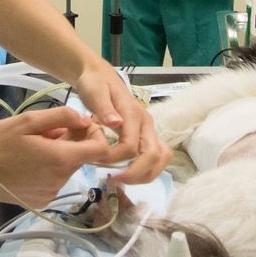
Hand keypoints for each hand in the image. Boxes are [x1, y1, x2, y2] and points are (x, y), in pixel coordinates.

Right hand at [0, 106, 112, 207]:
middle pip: (81, 157)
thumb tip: (85, 119)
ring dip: (60, 154)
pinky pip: (55, 180)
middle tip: (48, 130)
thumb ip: (62, 117)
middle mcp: (60, 181)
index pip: (99, 149)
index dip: (97, 134)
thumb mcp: (27, 120)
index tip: (81, 123)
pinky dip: (50, 168)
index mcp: (60, 159)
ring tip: (34, 144)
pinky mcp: (41, 201)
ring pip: (67, 168)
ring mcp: (50, 194)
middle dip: (73, 141)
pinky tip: (29, 160)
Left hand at [72, 62, 170, 184]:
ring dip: (145, 174)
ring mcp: (149, 129)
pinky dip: (147, 169)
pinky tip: (128, 172)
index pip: (131, 147)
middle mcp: (146, 123)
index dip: (115, 160)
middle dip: (135, 173)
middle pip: (154, 156)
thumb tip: (116, 123)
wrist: (99, 76)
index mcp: (134, 114)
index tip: (96, 162)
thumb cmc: (94, 84)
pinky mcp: (147, 135)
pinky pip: (157, 156)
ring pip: (161, 158)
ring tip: (123, 180)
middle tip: (113, 180)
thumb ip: (104, 108)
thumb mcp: (94, 92)